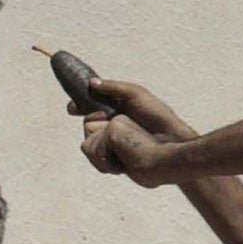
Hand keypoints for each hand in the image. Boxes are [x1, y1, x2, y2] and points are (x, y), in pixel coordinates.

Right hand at [73, 77, 189, 184]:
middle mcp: (111, 127)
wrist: (171, 143)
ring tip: (115, 133)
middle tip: (105, 118)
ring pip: (89, 142)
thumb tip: (90, 83)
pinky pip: (96, 157)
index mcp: (115, 110)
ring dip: (97, 138)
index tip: (72, 109)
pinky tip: (114, 150)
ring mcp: (111, 145)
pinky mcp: (113, 160)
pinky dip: (101, 153)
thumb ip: (113, 87)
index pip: (89, 107)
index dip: (78, 107)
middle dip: (92, 121)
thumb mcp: (135, 94)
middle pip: (86, 125)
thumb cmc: (157, 116)